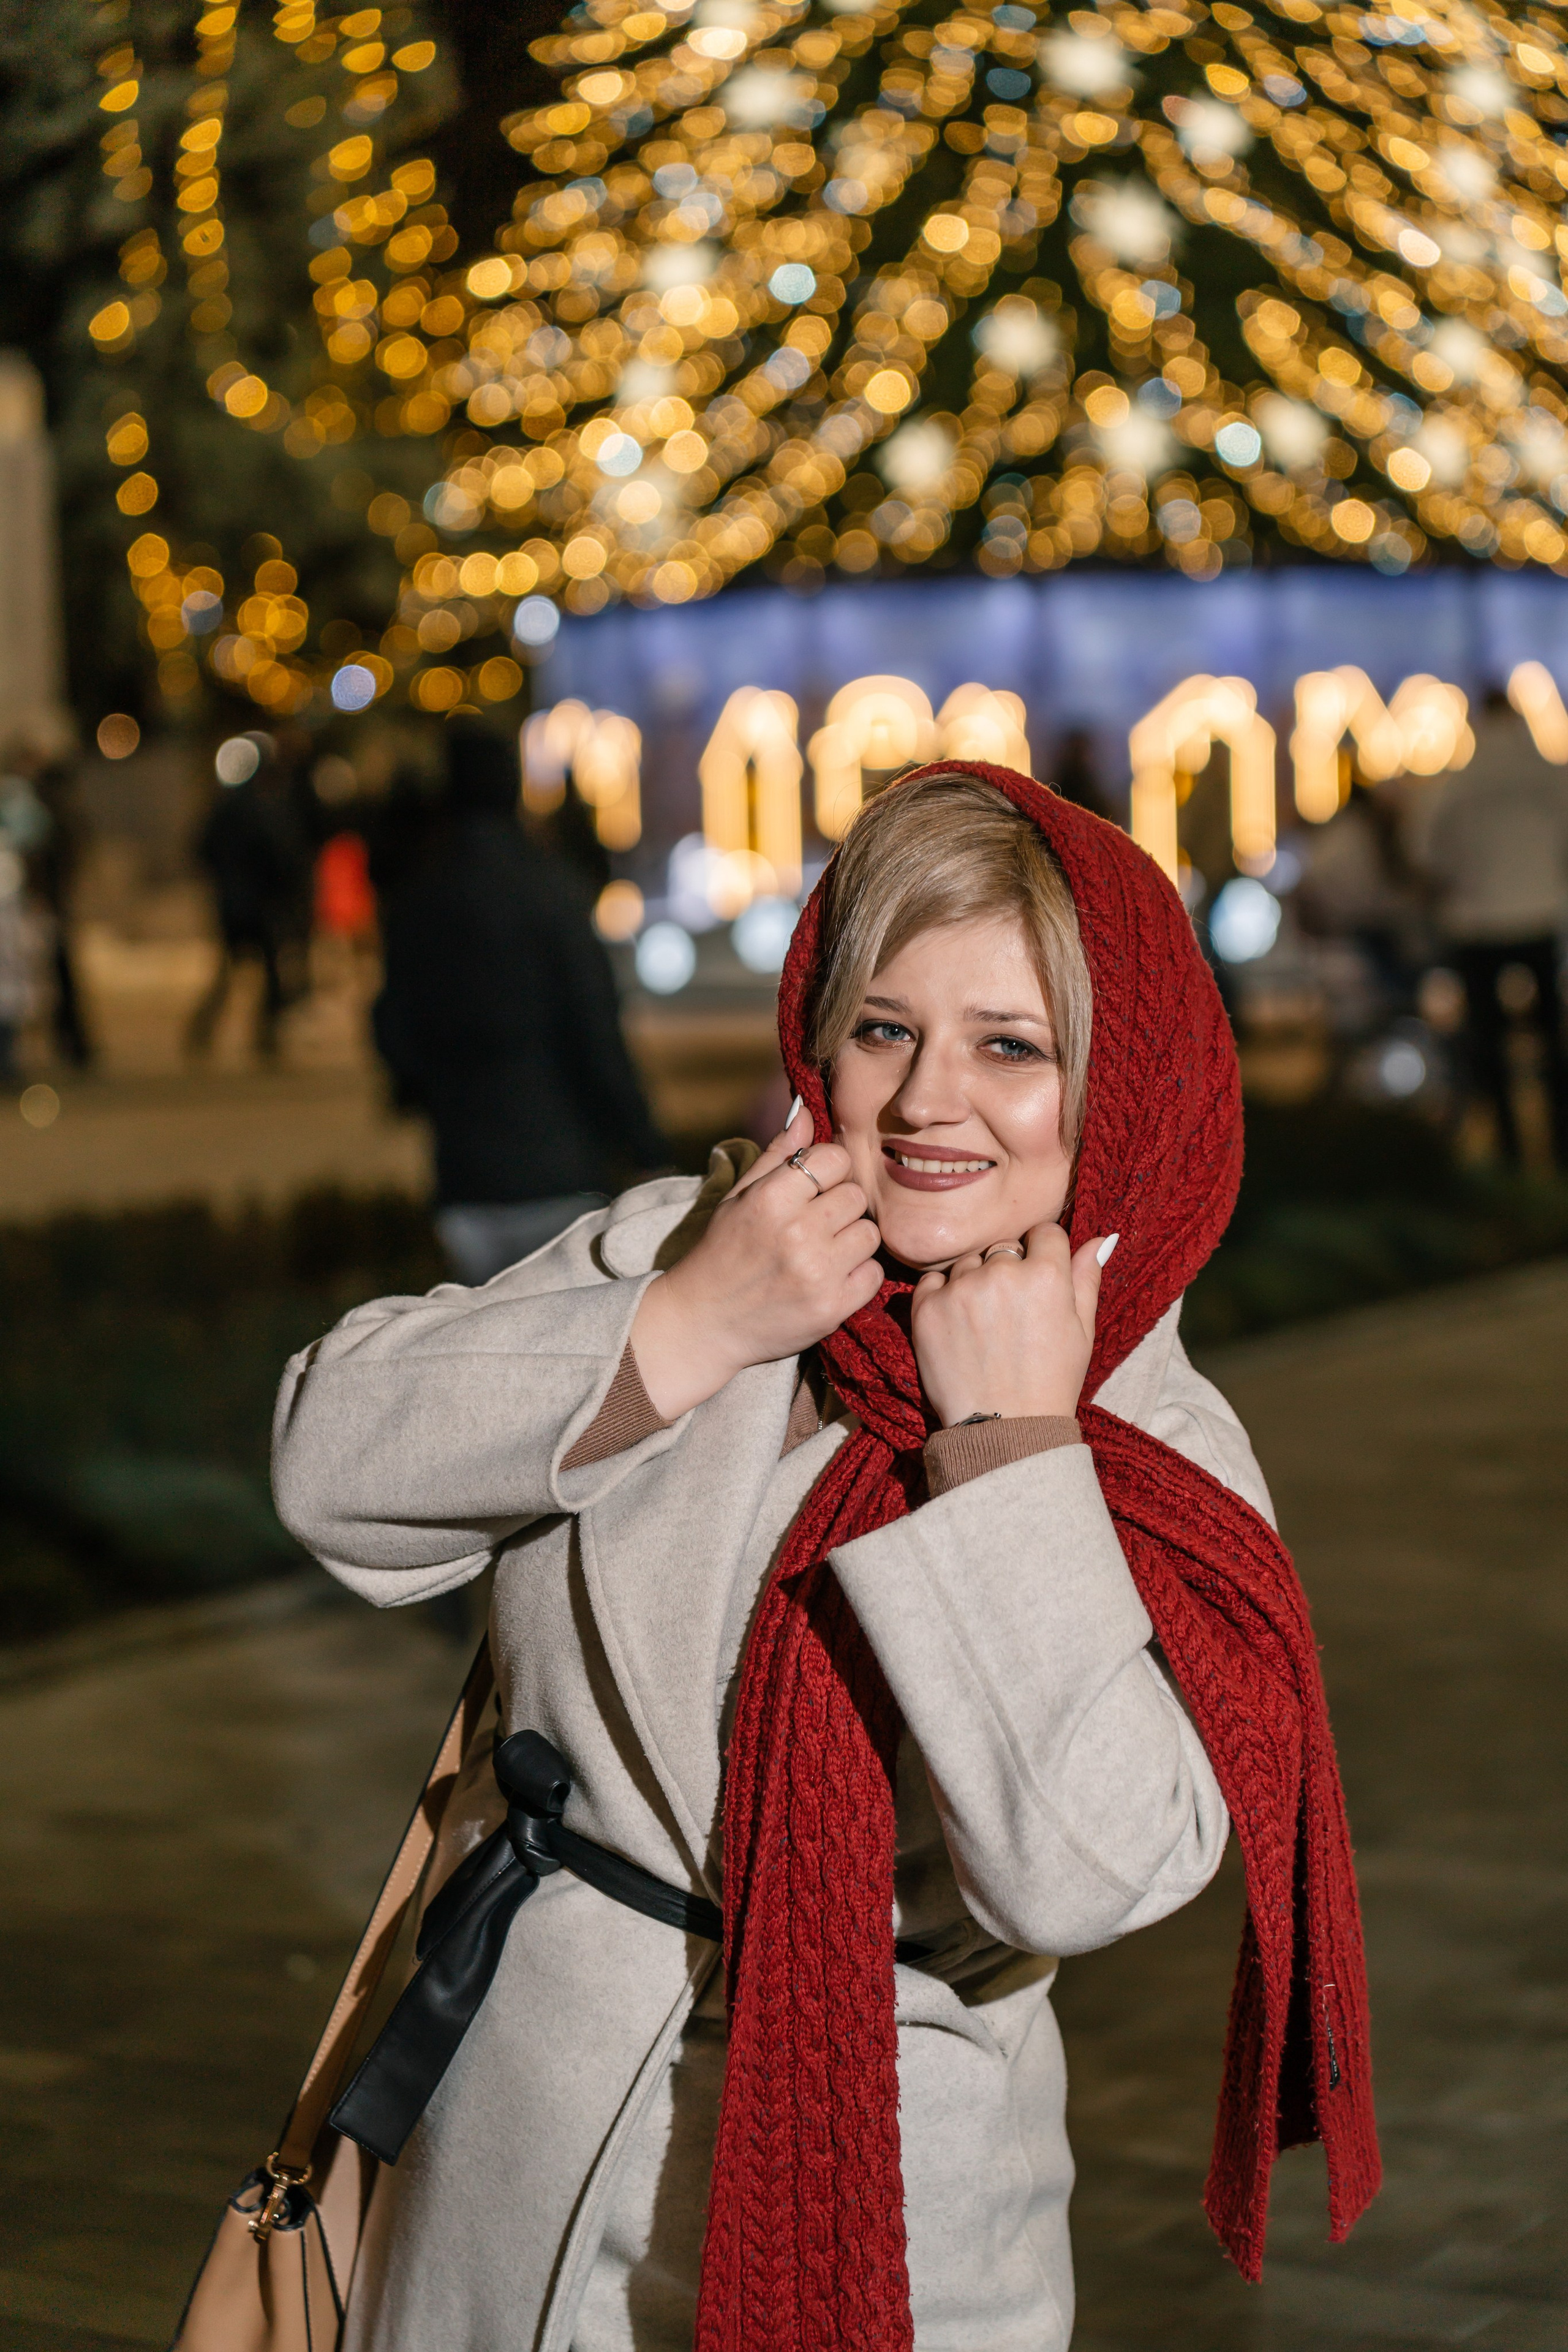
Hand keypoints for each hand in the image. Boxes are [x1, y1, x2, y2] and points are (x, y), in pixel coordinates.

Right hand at [630, 1106, 883, 1418]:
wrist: (705, 1322)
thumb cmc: (723, 1252)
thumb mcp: (740, 1197)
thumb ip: (778, 1155)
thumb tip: (807, 1112)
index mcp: (771, 1198)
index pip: (835, 1159)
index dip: (828, 1171)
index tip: (814, 1188)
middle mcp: (797, 1233)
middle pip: (856, 1196)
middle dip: (840, 1207)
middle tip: (815, 1225)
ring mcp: (817, 1273)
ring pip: (870, 1234)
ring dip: (851, 1241)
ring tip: (822, 1252)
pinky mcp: (832, 1308)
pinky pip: (873, 1273)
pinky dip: (857, 1276)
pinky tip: (830, 1278)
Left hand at [910, 1222, 1110, 1427]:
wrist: (1004, 1429)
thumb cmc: (1050, 1381)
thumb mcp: (1082, 1331)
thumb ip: (1087, 1278)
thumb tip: (1104, 1235)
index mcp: (1046, 1275)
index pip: (1044, 1233)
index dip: (1044, 1255)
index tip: (1039, 1282)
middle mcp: (1002, 1273)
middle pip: (1004, 1248)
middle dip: (1009, 1271)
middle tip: (1011, 1314)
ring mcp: (961, 1289)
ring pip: (968, 1263)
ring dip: (975, 1282)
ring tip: (985, 1325)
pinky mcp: (927, 1308)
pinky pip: (933, 1281)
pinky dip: (942, 1296)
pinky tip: (959, 1327)